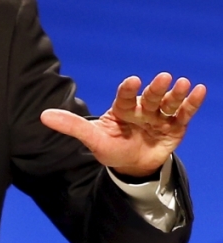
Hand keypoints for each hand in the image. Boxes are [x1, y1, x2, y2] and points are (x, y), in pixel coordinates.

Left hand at [41, 72, 205, 176]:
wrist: (132, 165)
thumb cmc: (111, 148)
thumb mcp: (92, 139)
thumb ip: (71, 126)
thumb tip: (43, 116)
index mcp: (121, 110)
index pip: (124, 97)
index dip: (128, 89)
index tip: (132, 80)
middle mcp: (141, 110)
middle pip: (150, 97)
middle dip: (157, 88)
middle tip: (164, 77)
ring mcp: (159, 117)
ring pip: (169, 103)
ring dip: (176, 94)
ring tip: (183, 83)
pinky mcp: (175, 127)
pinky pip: (184, 114)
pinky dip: (192, 103)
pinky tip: (199, 90)